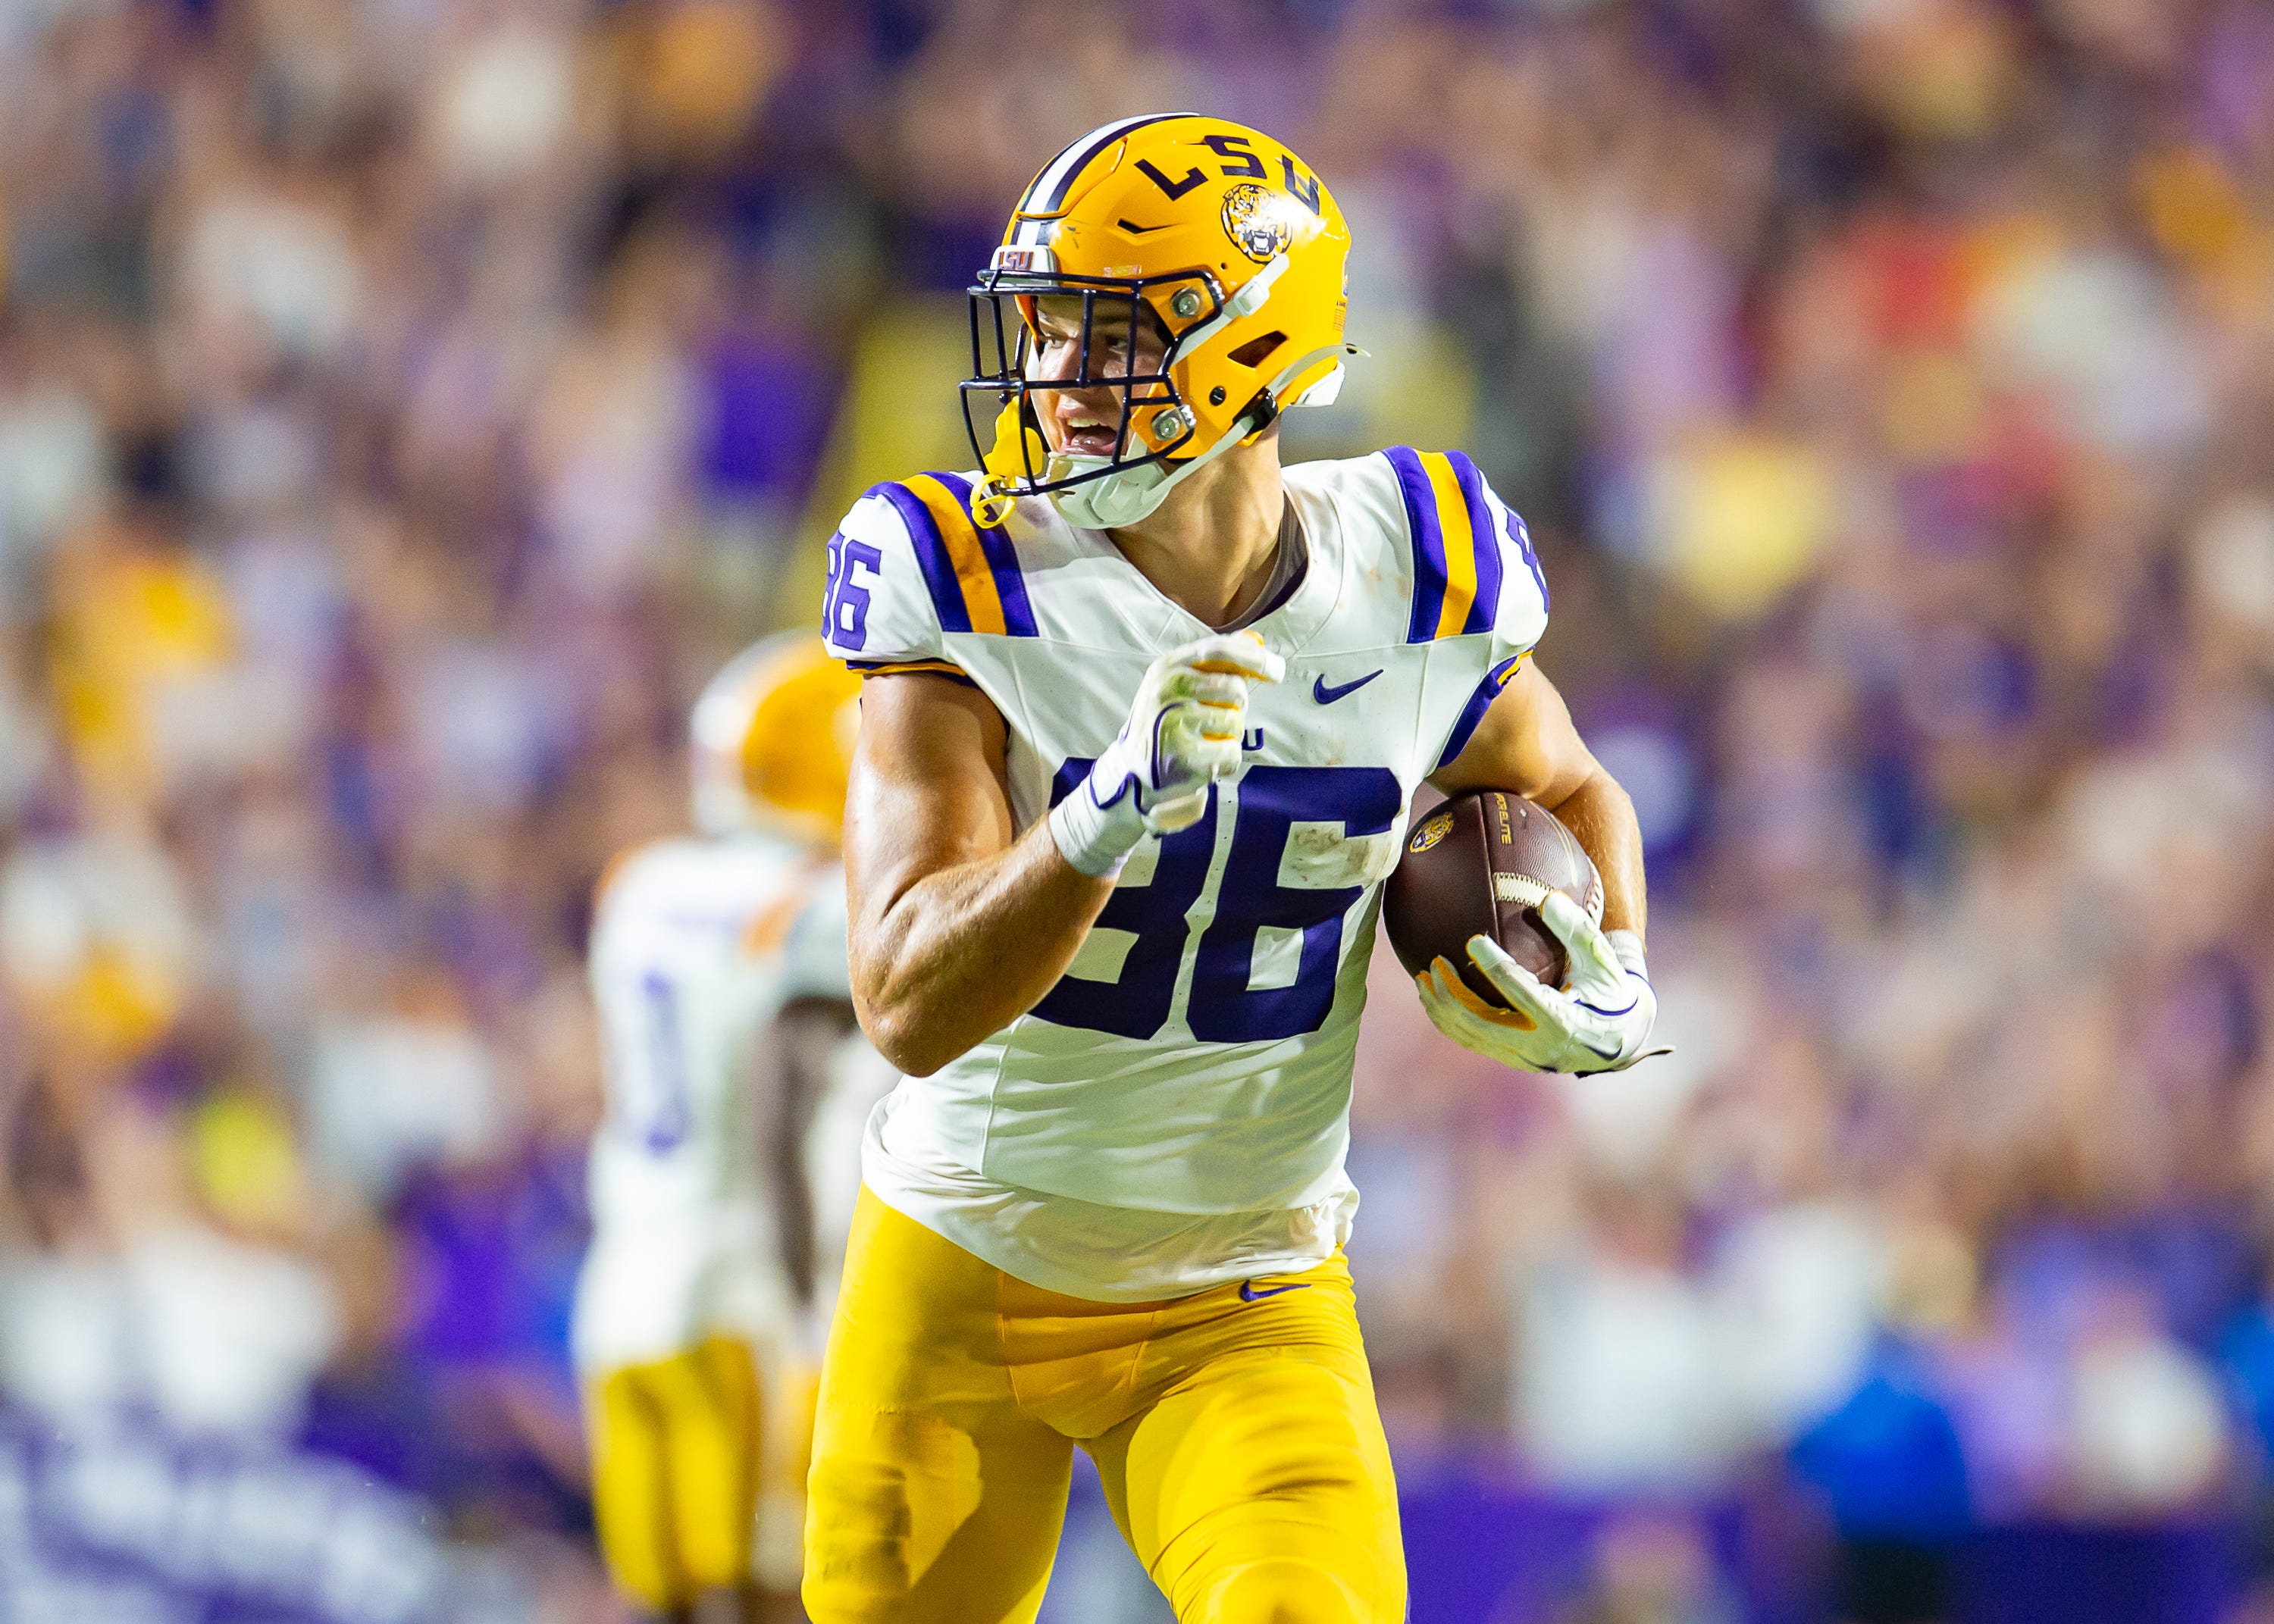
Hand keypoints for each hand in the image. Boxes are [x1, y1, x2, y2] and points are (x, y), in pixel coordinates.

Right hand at [1047, 632, 1284, 875]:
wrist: (1130, 774)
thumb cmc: (1162, 724)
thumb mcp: (1176, 686)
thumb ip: (1214, 664)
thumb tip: (1257, 642)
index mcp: (1166, 668)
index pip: (1219, 651)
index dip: (1254, 658)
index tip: (1276, 671)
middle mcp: (1167, 691)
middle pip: (1236, 689)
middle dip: (1236, 707)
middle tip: (1215, 721)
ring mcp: (1174, 723)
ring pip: (1237, 722)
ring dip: (1229, 737)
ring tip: (1204, 743)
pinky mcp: (1185, 756)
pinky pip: (1232, 753)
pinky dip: (1225, 762)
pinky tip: (1205, 763)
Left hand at [1413, 891, 1668, 1073]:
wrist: (1620, 1039)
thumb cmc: (1612, 993)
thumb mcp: (1603, 961)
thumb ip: (1577, 931)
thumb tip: (1547, 898)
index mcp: (1562, 1021)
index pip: (1521, 992)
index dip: (1493, 965)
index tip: (1472, 939)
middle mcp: (1537, 1045)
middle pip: (1480, 1023)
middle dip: (1451, 994)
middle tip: (1434, 962)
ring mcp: (1521, 1056)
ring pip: (1470, 1036)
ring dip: (1442, 1009)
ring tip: (1422, 978)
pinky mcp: (1511, 1058)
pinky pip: (1472, 1041)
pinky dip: (1449, 1020)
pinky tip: (1435, 996)